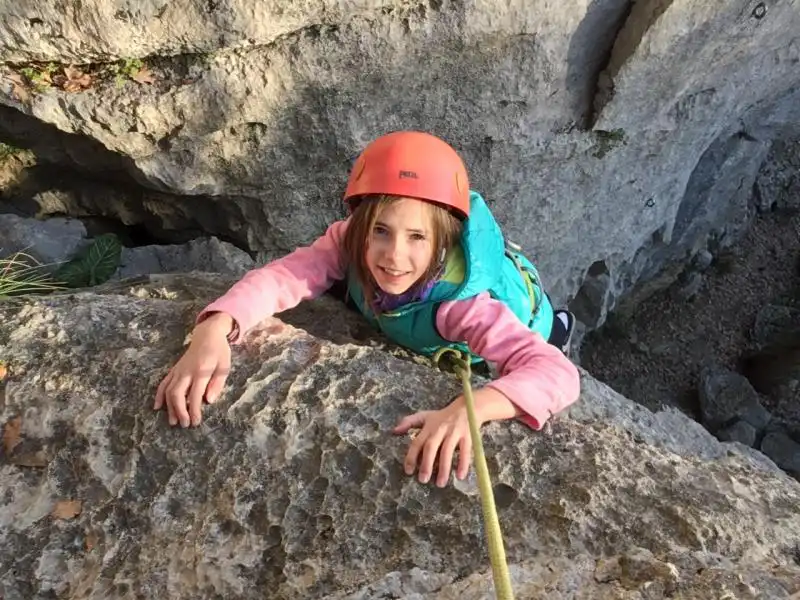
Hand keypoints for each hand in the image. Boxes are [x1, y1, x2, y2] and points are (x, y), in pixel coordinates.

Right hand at [154, 313, 232, 427]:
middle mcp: (187, 371)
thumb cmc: (219, 351)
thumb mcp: (224, 366)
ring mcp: (178, 370)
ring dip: (169, 407)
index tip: (195, 422)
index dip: (194, 410)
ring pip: (168, 390)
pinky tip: (157, 406)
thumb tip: (209, 401)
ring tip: (173, 421)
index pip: (195, 394)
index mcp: (201, 371)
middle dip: (179, 411)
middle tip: (184, 424)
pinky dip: (159, 395)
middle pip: (177, 393)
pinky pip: (163, 382)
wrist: (207, 335)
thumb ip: (217, 384)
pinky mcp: (174, 369)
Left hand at [393, 397, 476, 486]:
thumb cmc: (443, 416)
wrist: (467, 407)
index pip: (417, 442)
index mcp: (429, 427)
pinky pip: (465, 451)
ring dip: (444, 468)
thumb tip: (394, 431)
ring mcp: (454, 432)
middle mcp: (440, 429)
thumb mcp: (425, 416)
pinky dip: (463, 463)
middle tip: (423, 480)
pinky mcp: (468, 436)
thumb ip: (409, 422)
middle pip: (431, 447)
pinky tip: (460, 476)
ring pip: (447, 450)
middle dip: (426, 464)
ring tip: (440, 483)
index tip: (409, 471)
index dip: (412, 456)